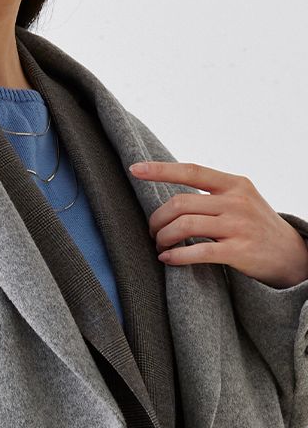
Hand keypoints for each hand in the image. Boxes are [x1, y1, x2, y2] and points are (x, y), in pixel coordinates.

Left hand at [129, 161, 307, 288]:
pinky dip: (177, 256)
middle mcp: (236, 201)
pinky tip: (167, 259)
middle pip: (180, 203)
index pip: (191, 171)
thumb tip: (173, 198)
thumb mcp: (241, 201)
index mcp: (234, 184)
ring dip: (163, 238)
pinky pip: (199, 251)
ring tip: (159, 246)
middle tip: (152, 232)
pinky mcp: (239, 251)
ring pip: (185, 225)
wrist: (292, 256)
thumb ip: (213, 196)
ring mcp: (238, 226)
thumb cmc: (257, 229)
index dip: (160, 170)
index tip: (134, 169)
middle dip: (157, 219)